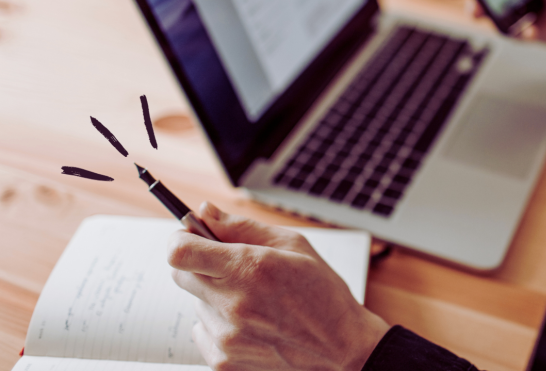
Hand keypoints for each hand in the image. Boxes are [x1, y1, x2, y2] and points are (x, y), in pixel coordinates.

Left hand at [167, 202, 389, 370]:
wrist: (341, 347)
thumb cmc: (323, 293)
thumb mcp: (293, 245)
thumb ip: (242, 227)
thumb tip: (205, 212)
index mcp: (249, 268)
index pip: (180, 251)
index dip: (180, 238)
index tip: (191, 236)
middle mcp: (232, 303)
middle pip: (181, 275)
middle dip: (200, 264)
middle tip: (231, 266)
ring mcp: (226, 335)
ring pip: (197, 302)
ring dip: (216, 295)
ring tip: (255, 300)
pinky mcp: (223, 359)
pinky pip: (202, 330)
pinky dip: (220, 323)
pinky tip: (252, 323)